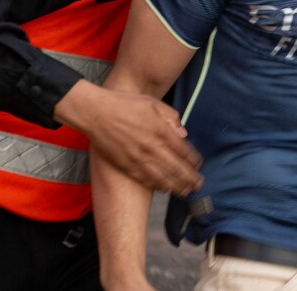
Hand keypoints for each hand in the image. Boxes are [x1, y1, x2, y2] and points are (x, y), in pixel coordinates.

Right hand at [55, 81, 202, 195]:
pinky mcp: (126, 165)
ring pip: (162, 177)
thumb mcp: (153, 103)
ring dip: (176, 186)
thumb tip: (183, 134)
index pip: (184, 150)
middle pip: (176, 168)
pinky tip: (164, 189)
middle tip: (199, 185)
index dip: (194, 160)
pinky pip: (145, 179)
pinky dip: (157, 186)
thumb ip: (171, 117)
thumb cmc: (125, 104)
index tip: (200, 165)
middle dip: (190, 178)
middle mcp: (152, 147)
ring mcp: (138, 158)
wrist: (96, 112)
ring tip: (185, 192)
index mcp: (161, 130)